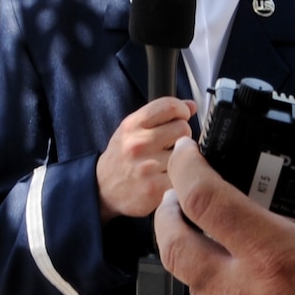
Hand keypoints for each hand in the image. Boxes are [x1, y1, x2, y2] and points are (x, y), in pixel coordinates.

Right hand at [97, 97, 195, 220]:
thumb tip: (192, 105)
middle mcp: (138, 144)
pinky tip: (167, 177)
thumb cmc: (122, 156)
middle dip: (182, 135)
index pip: (169, 106)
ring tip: (168, 162)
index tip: (182, 116)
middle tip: (173, 143)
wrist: (102, 188)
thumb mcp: (132, 128)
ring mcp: (147, 168)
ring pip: (186, 154)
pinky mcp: (155, 189)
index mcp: (132, 126)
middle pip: (183, 128)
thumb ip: (160, 114)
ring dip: (182, 158)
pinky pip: (183, 176)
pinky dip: (180, 177)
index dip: (182, 110)